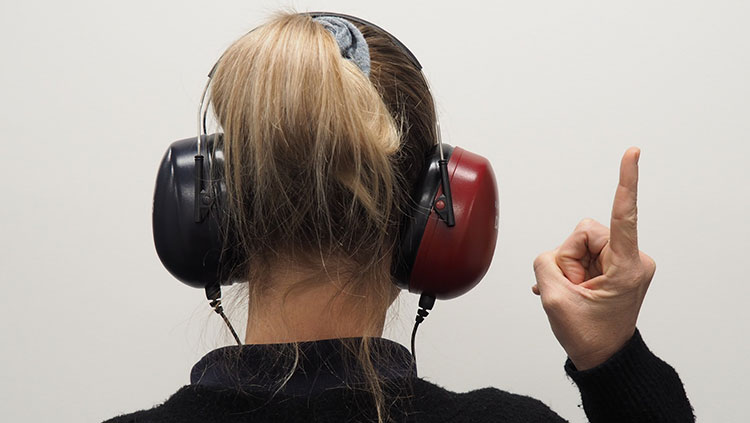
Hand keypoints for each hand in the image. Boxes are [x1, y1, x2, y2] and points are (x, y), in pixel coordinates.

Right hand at [531, 147, 655, 369]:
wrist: (604, 358)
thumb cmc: (589, 336)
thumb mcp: (555, 300)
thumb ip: (546, 263)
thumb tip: (554, 253)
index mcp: (626, 267)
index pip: (624, 216)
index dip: (626, 182)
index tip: (633, 153)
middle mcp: (632, 258)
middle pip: (584, 233)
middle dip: (568, 258)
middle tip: (572, 288)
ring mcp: (625, 261)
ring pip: (581, 242)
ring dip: (570, 266)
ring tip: (576, 292)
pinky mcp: (617, 264)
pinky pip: (585, 251)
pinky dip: (573, 269)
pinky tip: (573, 289)